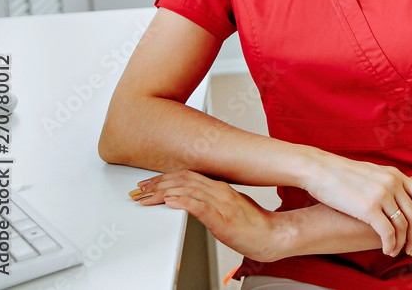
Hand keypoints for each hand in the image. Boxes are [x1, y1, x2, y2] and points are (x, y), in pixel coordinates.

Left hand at [132, 170, 287, 261]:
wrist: (271, 235)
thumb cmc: (252, 224)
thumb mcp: (229, 206)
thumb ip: (211, 199)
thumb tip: (191, 198)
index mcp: (221, 187)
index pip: (188, 175)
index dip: (165, 177)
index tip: (149, 183)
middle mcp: (220, 191)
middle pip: (184, 180)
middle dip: (158, 183)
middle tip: (140, 189)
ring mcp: (222, 204)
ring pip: (188, 191)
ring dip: (164, 192)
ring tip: (147, 196)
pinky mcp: (223, 220)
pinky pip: (200, 207)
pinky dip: (183, 202)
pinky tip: (170, 202)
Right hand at [303, 154, 411, 256]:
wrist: (319, 169)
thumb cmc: (341, 174)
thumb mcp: (372, 173)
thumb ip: (388, 183)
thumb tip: (398, 199)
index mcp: (396, 174)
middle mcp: (393, 183)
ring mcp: (382, 195)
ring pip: (403, 227)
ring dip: (402, 243)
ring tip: (396, 251)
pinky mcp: (369, 208)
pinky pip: (388, 233)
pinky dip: (390, 245)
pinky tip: (386, 250)